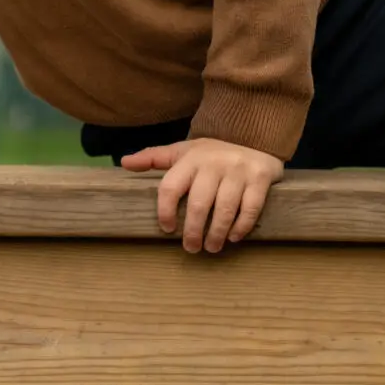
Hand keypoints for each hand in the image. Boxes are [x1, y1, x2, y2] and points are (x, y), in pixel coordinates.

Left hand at [121, 137, 283, 252]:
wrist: (253, 136)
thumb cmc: (212, 153)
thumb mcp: (182, 151)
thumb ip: (154, 158)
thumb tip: (124, 162)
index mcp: (191, 158)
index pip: (170, 186)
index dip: (164, 211)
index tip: (167, 229)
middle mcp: (214, 163)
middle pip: (198, 203)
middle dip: (192, 231)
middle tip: (191, 248)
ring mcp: (238, 171)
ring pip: (224, 208)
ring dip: (216, 234)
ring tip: (211, 247)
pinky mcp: (260, 178)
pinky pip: (250, 208)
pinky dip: (241, 226)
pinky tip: (233, 237)